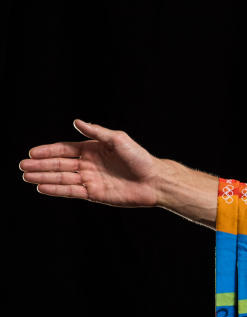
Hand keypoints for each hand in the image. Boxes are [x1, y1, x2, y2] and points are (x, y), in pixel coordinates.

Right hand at [19, 119, 167, 206]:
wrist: (155, 181)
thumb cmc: (140, 158)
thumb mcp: (118, 140)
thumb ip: (96, 132)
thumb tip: (76, 122)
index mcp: (92, 150)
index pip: (64, 150)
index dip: (48, 151)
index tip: (32, 152)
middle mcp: (89, 164)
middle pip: (59, 164)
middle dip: (40, 165)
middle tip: (22, 166)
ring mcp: (90, 179)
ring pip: (62, 178)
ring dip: (44, 177)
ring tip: (26, 177)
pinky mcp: (95, 194)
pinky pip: (72, 191)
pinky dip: (57, 189)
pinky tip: (42, 188)